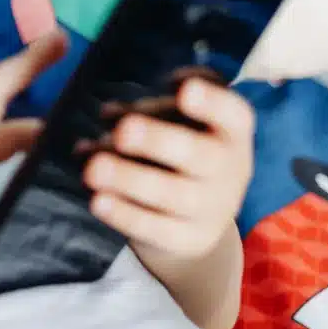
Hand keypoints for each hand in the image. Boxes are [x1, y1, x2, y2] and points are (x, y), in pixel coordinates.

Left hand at [83, 79, 254, 259]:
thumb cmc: (180, 147)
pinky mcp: (189, 238)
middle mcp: (230, 168)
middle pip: (199, 154)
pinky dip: (125, 215)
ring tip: (93, 169)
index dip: (212, 101)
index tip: (185, 90)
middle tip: (123, 132)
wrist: (195, 213)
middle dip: (158, 141)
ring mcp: (213, 207)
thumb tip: (112, 115)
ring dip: (130, 179)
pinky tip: (97, 201)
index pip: (234, 113)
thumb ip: (151, 109)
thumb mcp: (178, 120)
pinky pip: (157, 229)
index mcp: (232, 131)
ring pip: (173, 194)